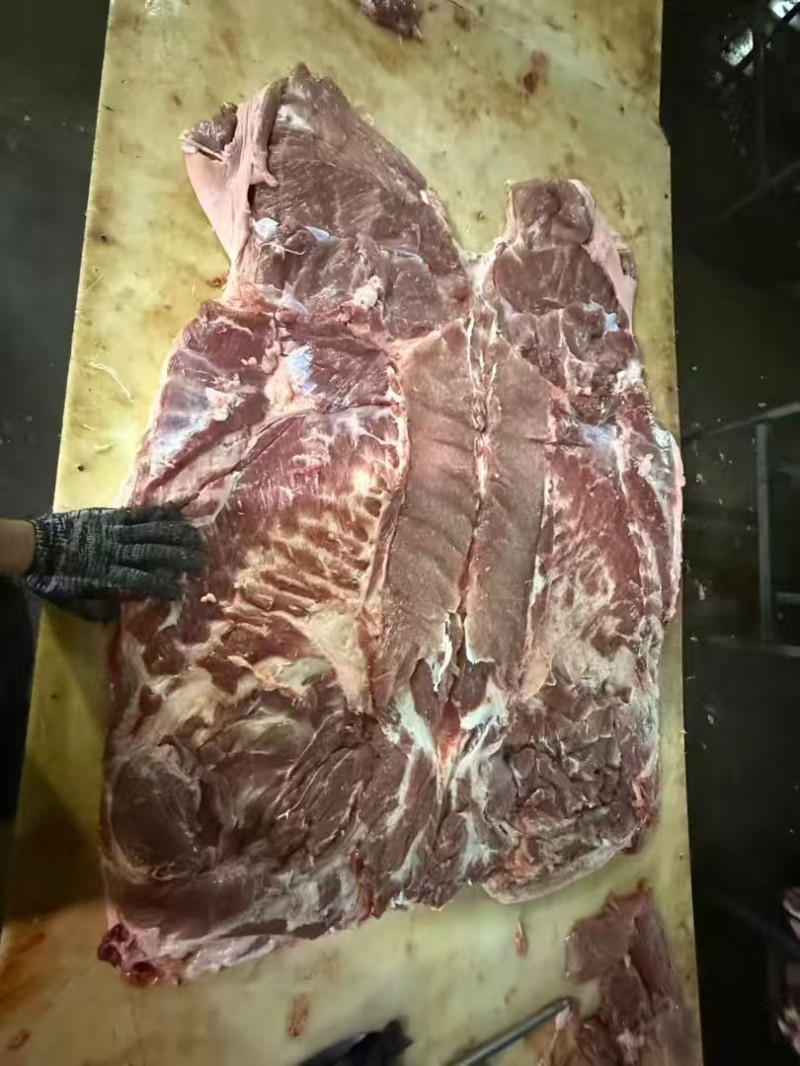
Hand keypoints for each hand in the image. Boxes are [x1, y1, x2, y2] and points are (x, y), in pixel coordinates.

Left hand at [24, 505, 202, 620]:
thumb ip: (97, 610)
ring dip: (176, 534)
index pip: (140, 581)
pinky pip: (139, 513)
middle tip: (201, 562)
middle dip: (179, 557)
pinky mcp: (111, 516)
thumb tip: (122, 615)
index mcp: (106, 575)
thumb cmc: (55, 578)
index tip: (180, 592)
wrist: (36, 546)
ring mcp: (115, 530)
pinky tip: (179, 510)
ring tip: (198, 538)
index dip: (161, 586)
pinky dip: (160, 511)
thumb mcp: (72, 602)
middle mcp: (115, 551)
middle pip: (152, 553)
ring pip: (150, 530)